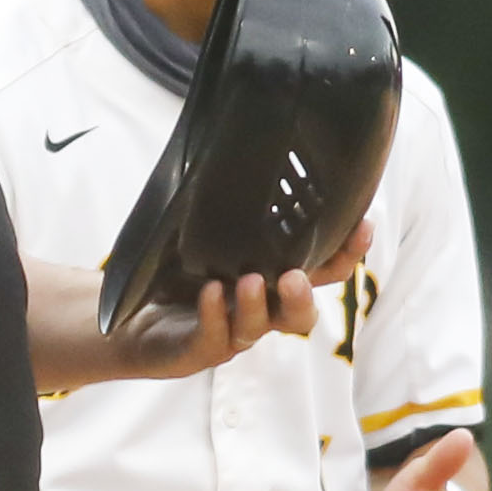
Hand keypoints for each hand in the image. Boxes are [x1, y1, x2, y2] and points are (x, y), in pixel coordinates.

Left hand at [118, 220, 372, 379]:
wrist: (129, 319)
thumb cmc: (176, 269)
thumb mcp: (207, 229)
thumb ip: (234, 201)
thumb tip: (249, 140)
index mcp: (271, 280)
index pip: (321, 272)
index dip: (346, 254)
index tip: (362, 225)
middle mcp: (258, 310)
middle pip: (300, 315)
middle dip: (304, 296)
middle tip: (294, 275)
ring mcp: (230, 332)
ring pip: (258, 329)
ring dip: (256, 306)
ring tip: (249, 280)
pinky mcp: (199, 350)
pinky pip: (213, 338)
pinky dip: (214, 316)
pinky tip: (209, 293)